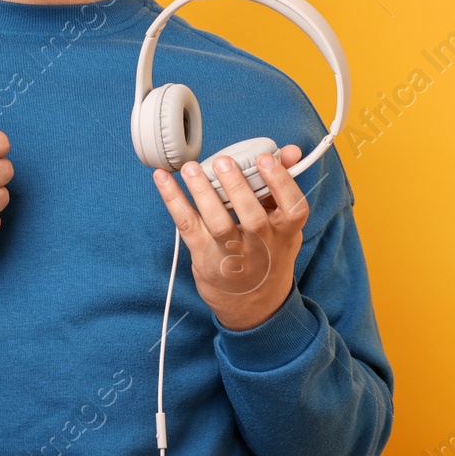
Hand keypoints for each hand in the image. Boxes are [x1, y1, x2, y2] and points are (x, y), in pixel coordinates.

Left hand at [151, 145, 310, 331]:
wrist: (254, 304)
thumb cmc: (269, 253)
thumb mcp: (284, 225)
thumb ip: (283, 186)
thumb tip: (288, 151)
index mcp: (285, 233)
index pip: (292, 208)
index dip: (280, 183)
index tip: (266, 159)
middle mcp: (261, 245)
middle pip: (252, 216)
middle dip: (237, 187)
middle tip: (223, 162)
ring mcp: (231, 253)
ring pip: (217, 222)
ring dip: (203, 193)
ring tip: (191, 168)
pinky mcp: (204, 255)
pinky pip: (187, 224)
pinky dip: (172, 199)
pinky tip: (162, 179)